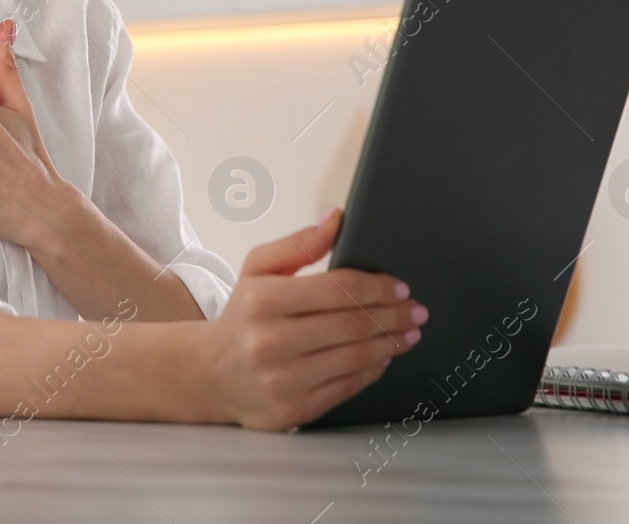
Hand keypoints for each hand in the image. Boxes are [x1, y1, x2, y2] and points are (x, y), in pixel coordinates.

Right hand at [192, 209, 427, 430]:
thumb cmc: (244, 315)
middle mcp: (269, 341)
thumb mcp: (258, 269)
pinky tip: (382, 357)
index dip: (377, 286)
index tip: (400, 286)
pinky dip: (372, 370)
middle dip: (394, 315)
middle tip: (416, 310)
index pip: (337, 288)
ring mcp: (281, 379)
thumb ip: (298, 243)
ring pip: (355, 358)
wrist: (213, 372)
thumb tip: (336, 219)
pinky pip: (347, 387)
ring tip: (408, 333)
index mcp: (262, 300)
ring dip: (391, 343)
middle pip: (352, 324)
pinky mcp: (292, 409)